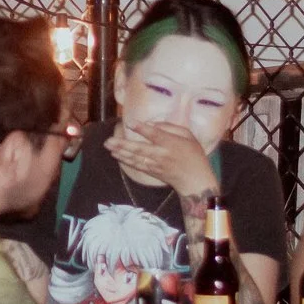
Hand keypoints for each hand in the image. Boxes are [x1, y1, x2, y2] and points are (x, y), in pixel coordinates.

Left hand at [102, 121, 219, 200]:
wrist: (195, 180)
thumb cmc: (194, 154)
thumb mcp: (188, 136)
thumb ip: (171, 127)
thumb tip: (151, 124)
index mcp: (171, 143)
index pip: (155, 135)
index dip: (142, 129)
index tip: (130, 123)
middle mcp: (161, 154)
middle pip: (140, 148)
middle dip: (122, 144)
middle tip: (108, 140)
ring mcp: (155, 165)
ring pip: (135, 158)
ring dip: (120, 152)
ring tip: (108, 146)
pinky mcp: (152, 172)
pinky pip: (136, 166)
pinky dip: (125, 160)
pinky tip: (116, 155)